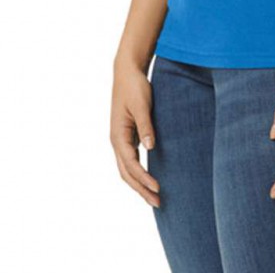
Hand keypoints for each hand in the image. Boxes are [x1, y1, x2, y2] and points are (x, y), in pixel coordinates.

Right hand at [110, 60, 160, 207]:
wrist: (127, 72)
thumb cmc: (134, 87)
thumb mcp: (142, 104)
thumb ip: (146, 126)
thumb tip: (150, 147)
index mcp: (118, 135)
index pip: (131, 164)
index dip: (144, 178)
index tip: (158, 188)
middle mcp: (116, 141)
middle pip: (126, 173)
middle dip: (141, 189)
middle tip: (158, 203)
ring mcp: (121, 140)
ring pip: (127, 169)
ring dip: (139, 184)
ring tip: (154, 197)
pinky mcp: (127, 136)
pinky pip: (131, 161)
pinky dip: (139, 173)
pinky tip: (149, 178)